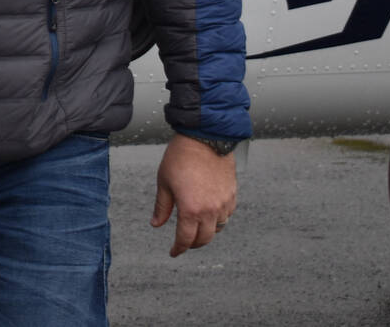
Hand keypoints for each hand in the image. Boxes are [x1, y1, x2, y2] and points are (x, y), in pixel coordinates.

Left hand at [152, 134, 237, 255]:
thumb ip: (162, 207)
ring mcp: (223, 204)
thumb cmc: (181, 157)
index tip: (174, 252)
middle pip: (204, 239)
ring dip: (207, 232)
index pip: (186, 239)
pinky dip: (218, 220)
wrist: (205, 138)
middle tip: (184, 243)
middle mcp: (210, 211)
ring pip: (218, 229)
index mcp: (190, 209)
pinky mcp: (232, 195)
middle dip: (193, 244)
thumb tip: (156, 224)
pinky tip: (210, 214)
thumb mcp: (164, 182)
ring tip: (197, 228)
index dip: (178, 248)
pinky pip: (227, 216)